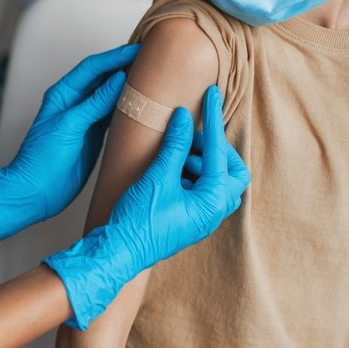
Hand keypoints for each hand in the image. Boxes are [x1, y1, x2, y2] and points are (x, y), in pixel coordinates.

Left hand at [0, 44, 141, 250]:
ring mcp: (85, 119)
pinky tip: (144, 105)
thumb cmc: (42, 158)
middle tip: (152, 58)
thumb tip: (118, 78)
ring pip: (111, 96)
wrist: (36, 191)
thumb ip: (95, 103)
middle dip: (125, 67)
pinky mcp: (94, 136)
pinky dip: (128, 109)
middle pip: (104, 78)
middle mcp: (74, 103)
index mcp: (63, 94)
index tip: (138, 48)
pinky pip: (114, 116)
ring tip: (154, 77)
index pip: (93, 67)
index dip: (115, 56)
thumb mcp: (70, 125)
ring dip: (129, 87)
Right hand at [44, 85, 249, 329]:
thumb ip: (175, 144)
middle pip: (231, 170)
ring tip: (171, 153)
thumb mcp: (158, 176)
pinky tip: (166, 167)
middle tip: (190, 137)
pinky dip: (187, 173)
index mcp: (212, 202)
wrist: (117, 252)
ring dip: (197, 161)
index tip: (210, 95)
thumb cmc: (138, 221)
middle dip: (214, 149)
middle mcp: (212, 212)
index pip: (219, 152)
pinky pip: (198, 189)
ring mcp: (200, 217)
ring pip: (214, 180)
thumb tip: (185, 116)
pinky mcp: (186, 217)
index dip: (212, 120)